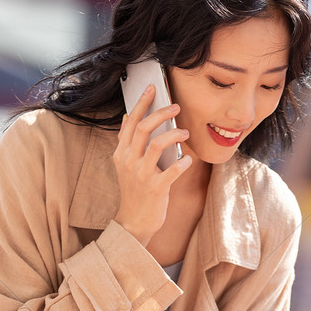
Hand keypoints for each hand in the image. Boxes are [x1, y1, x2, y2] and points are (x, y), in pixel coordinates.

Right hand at [112, 84, 190, 244]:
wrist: (133, 222)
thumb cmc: (134, 192)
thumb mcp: (124, 165)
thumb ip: (126, 142)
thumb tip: (128, 117)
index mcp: (121, 153)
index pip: (130, 122)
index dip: (141, 104)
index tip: (152, 88)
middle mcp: (128, 162)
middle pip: (143, 128)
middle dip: (161, 113)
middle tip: (176, 106)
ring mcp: (141, 175)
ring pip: (157, 144)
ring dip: (174, 134)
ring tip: (185, 133)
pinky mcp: (155, 188)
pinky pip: (172, 170)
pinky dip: (183, 163)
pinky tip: (188, 160)